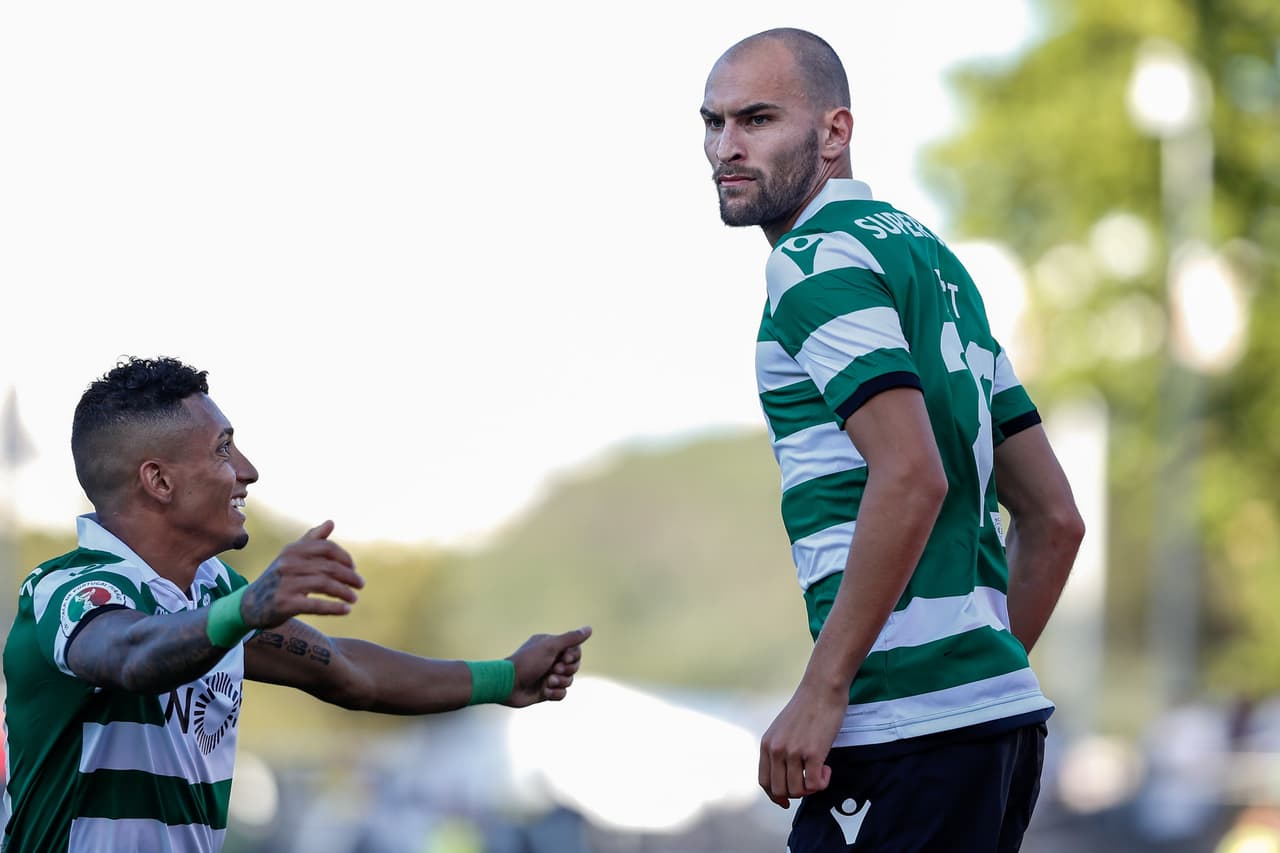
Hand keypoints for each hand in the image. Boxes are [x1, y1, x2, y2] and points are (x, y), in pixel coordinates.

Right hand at [240, 521, 364, 629]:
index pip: (326, 548)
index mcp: (292, 550)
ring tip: (354, 599)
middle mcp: (288, 564)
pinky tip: (346, 610)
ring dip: (344, 592)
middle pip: (329, 567)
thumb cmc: (277, 578)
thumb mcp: (291, 557)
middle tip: (360, 585)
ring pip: (325, 585)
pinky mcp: (284, 604)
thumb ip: (311, 540)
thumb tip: (331, 522)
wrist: (249, 605)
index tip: (353, 568)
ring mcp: (285, 584)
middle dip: (349, 576)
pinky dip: (334, 607)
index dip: (344, 557)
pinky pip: (316, 604)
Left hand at [504, 626, 591, 706]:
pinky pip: (562, 693)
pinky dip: (555, 693)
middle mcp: (550, 660)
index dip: (573, 656)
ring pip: (569, 681)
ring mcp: (548, 676)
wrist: (508, 685)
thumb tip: (589, 629)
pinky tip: (544, 691)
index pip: (575, 650)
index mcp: (550, 646)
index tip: (563, 657)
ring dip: (560, 682)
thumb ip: (570, 638)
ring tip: (547, 682)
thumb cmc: (527, 662)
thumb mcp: (550, 647)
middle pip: (574, 666)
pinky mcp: (546, 691)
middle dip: (566, 670)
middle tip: (553, 669)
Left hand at [758, 681, 846, 807]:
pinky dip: (823, 783)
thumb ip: (779, 749)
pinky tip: (827, 769)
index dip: (775, 796)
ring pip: (797, 791)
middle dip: (796, 792)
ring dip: (811, 788)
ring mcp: (793, 752)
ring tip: (820, 771)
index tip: (787, 800)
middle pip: (780, 790)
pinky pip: (814, 785)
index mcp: (766, 744)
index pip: (764, 782)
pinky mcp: (812, 752)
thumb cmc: (807, 707)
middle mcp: (776, 750)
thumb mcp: (782, 728)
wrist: (822, 688)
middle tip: (810, 780)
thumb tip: (785, 775)